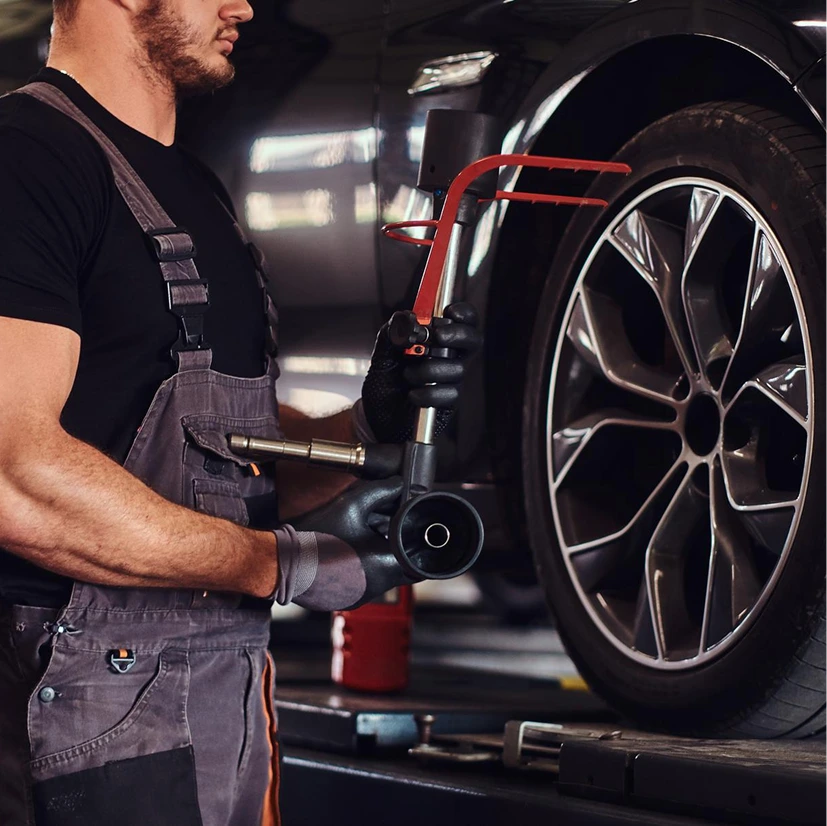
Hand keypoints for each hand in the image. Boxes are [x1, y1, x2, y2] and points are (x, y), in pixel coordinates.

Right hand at [273, 478, 419, 610]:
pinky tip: (350, 550)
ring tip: (365, 535)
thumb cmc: (314, 536)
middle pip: (402, 566)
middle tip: (387, 528)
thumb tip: (398, 484)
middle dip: (398, 546)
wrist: (280, 562)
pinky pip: (365, 581)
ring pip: (383, 574)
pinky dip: (364, 566)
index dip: (417, 541)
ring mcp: (361, 595)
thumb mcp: (352, 505)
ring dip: (380, 556)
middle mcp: (376, 586)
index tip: (411, 528)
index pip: (419, 558)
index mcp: (385, 565)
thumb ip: (381, 491)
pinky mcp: (347, 598)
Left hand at [358, 302, 481, 443]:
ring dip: (429, 369)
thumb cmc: (385, 384)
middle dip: (458, 335)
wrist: (377, 416)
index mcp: (436, 340)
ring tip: (408, 375)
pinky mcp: (448, 402)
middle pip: (473, 341)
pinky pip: (450, 393)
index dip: (463, 313)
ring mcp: (451, 380)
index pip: (463, 321)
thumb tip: (404, 319)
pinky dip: (427, 393)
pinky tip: (413, 394)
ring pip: (458, 369)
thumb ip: (391, 333)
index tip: (449, 312)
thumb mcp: (383, 354)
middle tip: (437, 336)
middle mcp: (449, 358)